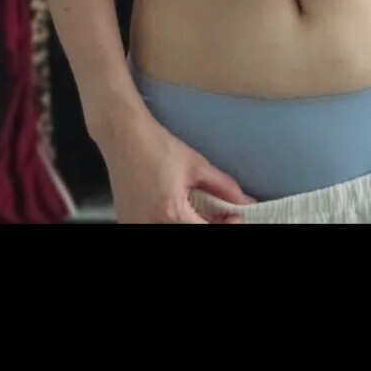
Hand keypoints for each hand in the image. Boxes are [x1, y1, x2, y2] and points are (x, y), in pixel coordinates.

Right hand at [100, 104, 256, 223]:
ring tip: (200, 213)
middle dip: (207, 226)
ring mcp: (135, 225)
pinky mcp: (127, 221)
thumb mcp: (197, 166)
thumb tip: (246, 202)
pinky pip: (155, 226)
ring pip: (171, 231)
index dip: (224, 226)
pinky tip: (179, 213)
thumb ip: (225, 188)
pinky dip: (170, 223)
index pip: (204, 232)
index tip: (234, 217)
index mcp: (171, 212)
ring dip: (189, 225)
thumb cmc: (158, 146)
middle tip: (220, 215)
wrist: (124, 136)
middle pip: (187, 234)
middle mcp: (150, 224)